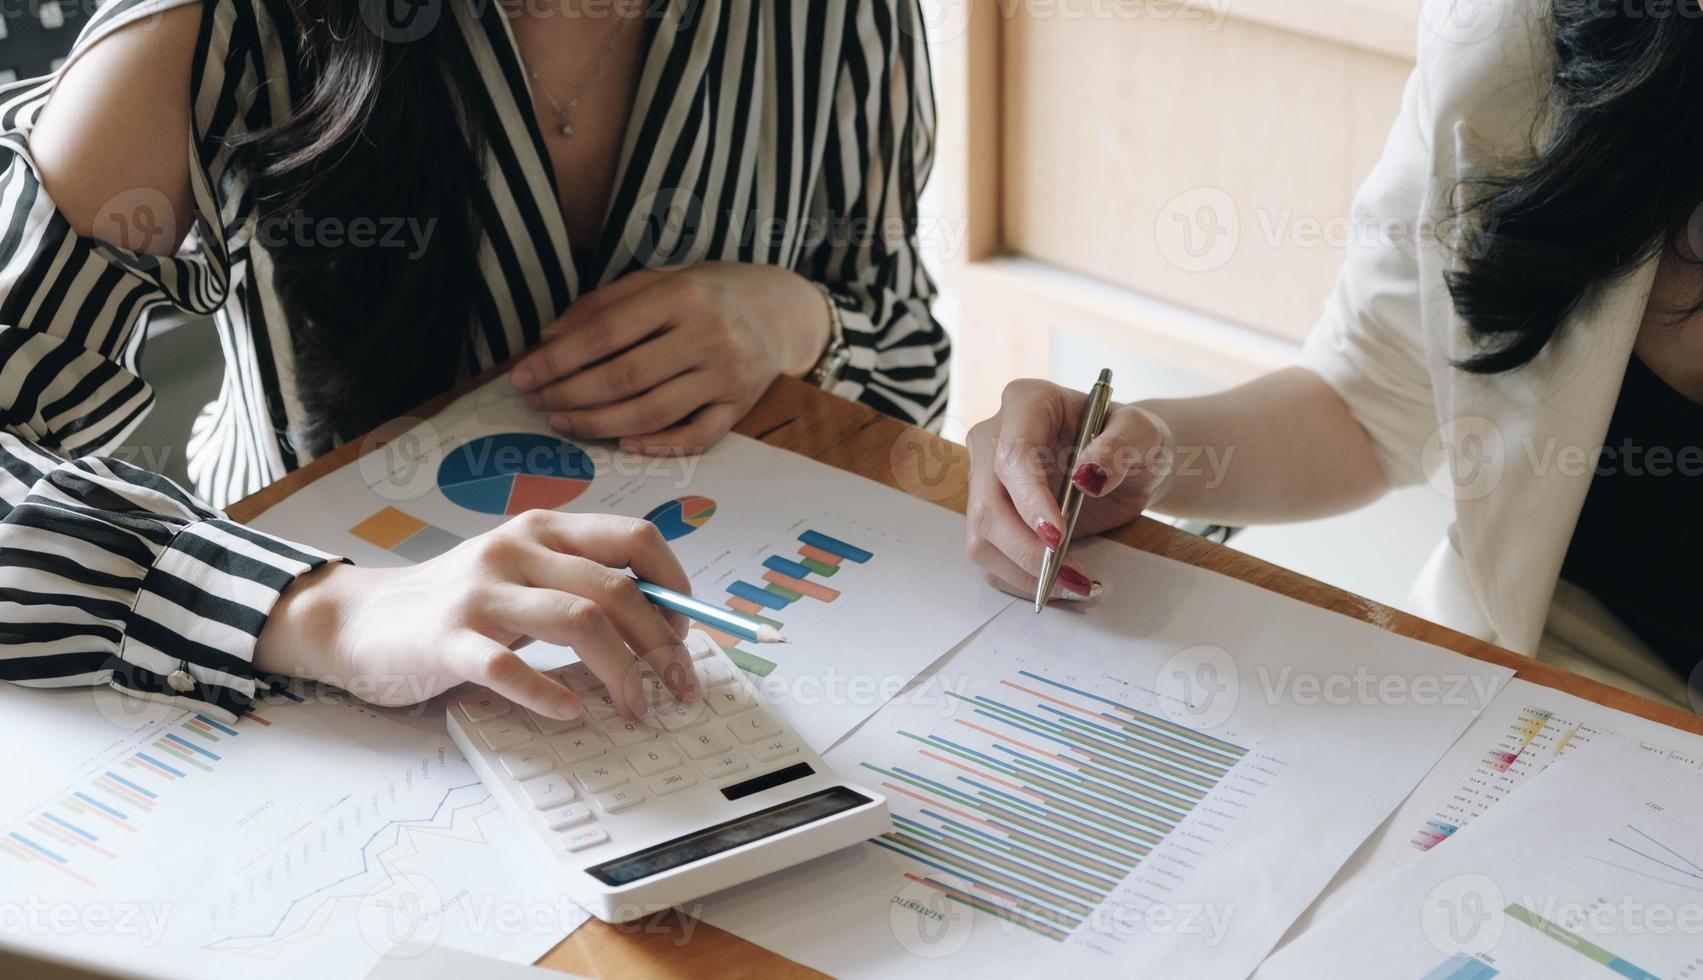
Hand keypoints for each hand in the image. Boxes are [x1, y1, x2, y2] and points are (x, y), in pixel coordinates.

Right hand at [255, 512, 699, 720]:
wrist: (361, 619)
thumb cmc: (459, 603)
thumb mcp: (524, 575)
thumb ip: (581, 583)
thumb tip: (662, 622)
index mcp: (544, 530)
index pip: (635, 537)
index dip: (674, 584)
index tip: (684, 632)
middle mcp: (516, 550)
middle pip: (616, 589)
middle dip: (660, 645)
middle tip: (679, 688)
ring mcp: (481, 593)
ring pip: (577, 621)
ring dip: (621, 673)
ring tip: (636, 709)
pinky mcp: (446, 638)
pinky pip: (506, 664)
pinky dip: (546, 691)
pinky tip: (571, 712)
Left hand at [508, 263, 830, 454]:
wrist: (783, 311)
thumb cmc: (710, 293)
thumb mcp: (661, 279)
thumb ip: (606, 303)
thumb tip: (549, 337)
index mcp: (682, 295)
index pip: (606, 333)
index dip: (558, 359)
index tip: (523, 376)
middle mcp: (708, 335)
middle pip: (624, 377)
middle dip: (570, 395)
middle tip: (537, 404)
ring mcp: (726, 376)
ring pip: (653, 413)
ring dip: (600, 424)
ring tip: (564, 422)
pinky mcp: (740, 408)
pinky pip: (694, 438)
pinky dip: (657, 446)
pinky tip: (622, 445)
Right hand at [965, 379, 1174, 600]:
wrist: (1130, 462)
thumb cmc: (1134, 439)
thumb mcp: (1143, 433)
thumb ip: (1120, 446)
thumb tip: (1088, 477)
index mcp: (1026, 403)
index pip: (1012, 455)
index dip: (1030, 500)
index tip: (1060, 535)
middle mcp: (994, 439)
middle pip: (987, 505)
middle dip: (1024, 549)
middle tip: (1071, 575)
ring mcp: (987, 479)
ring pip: (981, 537)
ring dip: (1023, 571)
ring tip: (1074, 583)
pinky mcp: (992, 514)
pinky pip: (992, 556)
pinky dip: (1022, 578)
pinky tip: (1059, 582)